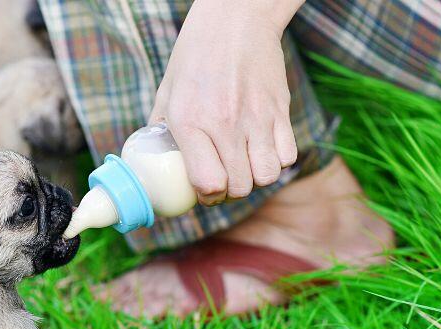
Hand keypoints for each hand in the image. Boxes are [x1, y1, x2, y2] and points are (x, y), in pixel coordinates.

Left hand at [150, 0, 302, 204]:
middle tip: (224, 181)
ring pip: (266, 176)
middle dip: (231, 192)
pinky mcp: (280, 110)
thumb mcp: (167, 91)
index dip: (207, 197)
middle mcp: (225, 123)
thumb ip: (159, 129)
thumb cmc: (195, 55)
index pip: (208, 183)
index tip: (205, 192)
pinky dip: (277, 161)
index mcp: (191, 121)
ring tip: (244, 166)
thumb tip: (152, 161)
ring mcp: (257, 118)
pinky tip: (263, 149)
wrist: (235, 18)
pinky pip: (287, 156)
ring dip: (255, 179)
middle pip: (239, 186)